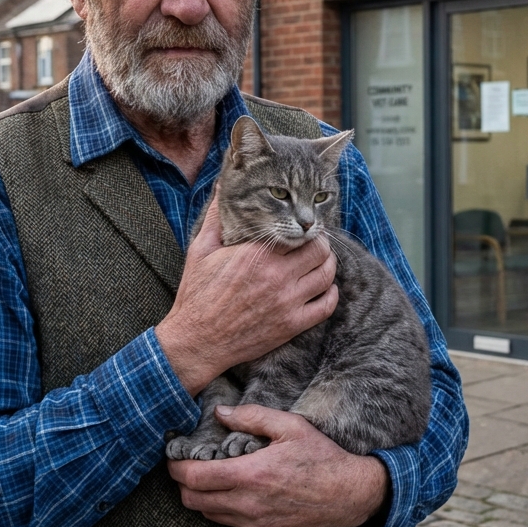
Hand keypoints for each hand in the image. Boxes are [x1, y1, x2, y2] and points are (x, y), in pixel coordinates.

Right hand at [157, 188, 338, 395]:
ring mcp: (287, 302)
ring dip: (328, 266)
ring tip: (320, 262)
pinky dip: (331, 294)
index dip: (303, 227)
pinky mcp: (291, 325)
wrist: (196, 340)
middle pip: (319, 250)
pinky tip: (325, 289)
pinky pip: (326, 306)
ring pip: (327, 275)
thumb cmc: (196, 294)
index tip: (300, 227)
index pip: (297, 230)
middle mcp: (276, 276)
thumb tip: (221, 185)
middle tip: (314, 243)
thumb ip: (216, 217)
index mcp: (256, 254)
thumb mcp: (201, 250)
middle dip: (319, 243)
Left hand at [166, 404, 389, 526]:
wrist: (349, 494)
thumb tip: (220, 412)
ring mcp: (254, 524)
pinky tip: (239, 492)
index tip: (174, 458)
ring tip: (213, 478)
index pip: (194, 478)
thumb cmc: (321, 456)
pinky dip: (225, 509)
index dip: (176, 468)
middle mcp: (248, 504)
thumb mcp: (290, 426)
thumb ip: (251, 417)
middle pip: (192, 501)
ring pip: (208, 515)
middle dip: (183, 484)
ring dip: (203, 497)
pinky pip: (230, 524)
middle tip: (189, 467)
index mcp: (251, 474)